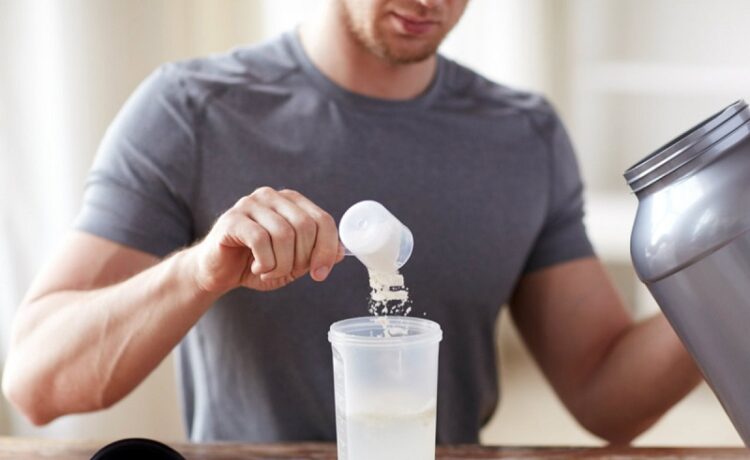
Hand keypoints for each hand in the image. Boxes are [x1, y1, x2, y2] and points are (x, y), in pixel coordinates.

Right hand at [190, 187, 343, 292]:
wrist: (218, 272)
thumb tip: (342, 253)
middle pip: (306, 226)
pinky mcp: (232, 219)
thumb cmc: (257, 264)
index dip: (327, 249)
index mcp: (291, 202)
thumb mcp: (294, 263)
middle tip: (288, 272)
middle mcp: (272, 196)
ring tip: (270, 271)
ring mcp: (250, 204)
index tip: (320, 273)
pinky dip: (265, 262)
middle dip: (302, 258)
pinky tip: (257, 268)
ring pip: (284, 234)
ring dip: (282, 264)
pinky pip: (261, 240)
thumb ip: (316, 255)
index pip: (323, 220)